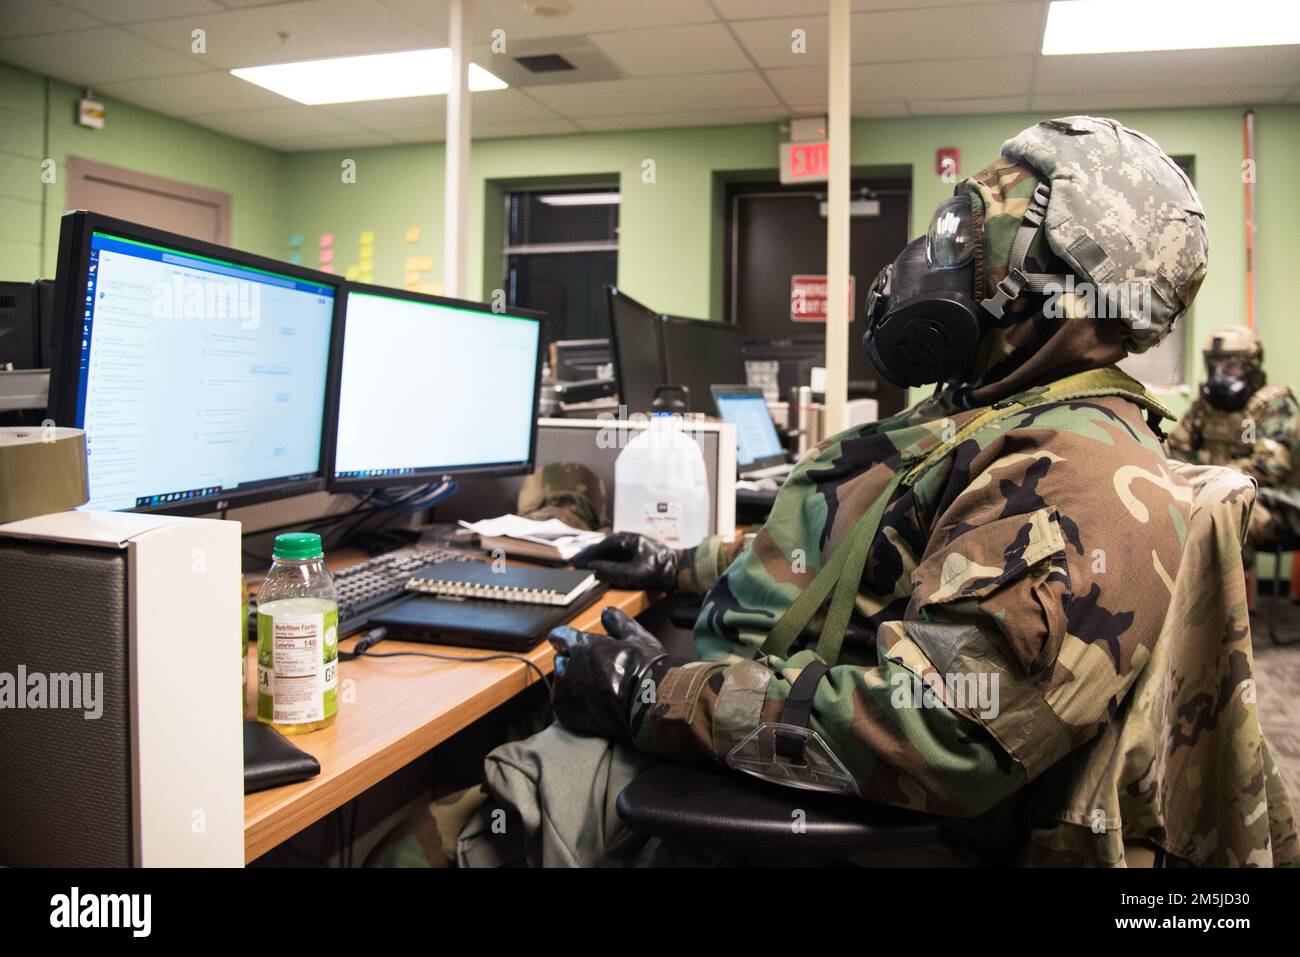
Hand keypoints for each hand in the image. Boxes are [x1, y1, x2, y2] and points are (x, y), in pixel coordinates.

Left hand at [548, 607, 666, 741]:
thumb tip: (606, 613)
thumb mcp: (637, 637)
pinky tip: (594, 705)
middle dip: (573, 662)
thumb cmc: (647, 671)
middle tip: (595, 670)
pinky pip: (564, 706)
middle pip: (561, 661)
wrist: (652, 706)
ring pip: (561, 684)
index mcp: (583, 647)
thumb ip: (617, 623)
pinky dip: (575, 705)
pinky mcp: (568, 716)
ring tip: (598, 690)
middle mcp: (569, 669)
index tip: (560, 640)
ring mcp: (567, 694)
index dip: (562, 637)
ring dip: (573, 684)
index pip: (560, 636)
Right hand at [571, 532, 682, 591]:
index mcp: (625, 539)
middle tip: (574, 565)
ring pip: (607, 551)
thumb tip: (593, 567)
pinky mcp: (634, 553)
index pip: (600, 546)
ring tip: (583, 566)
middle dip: (588, 556)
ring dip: (595, 558)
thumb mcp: (634, 572)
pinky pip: (614, 556)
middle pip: (602, 547)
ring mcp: (630, 545)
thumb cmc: (660, 568)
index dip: (586, 556)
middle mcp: (626, 539)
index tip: (575, 563)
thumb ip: (612, 570)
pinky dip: (604, 561)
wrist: (680, 569)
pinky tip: (599, 567)